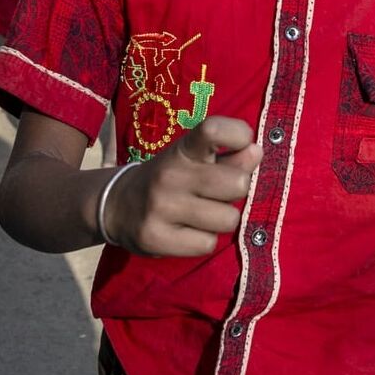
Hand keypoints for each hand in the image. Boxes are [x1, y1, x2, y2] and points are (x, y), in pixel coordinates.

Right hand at [102, 116, 261, 256]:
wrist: (117, 206)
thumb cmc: (171, 178)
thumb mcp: (195, 160)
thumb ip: (229, 158)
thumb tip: (257, 152)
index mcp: (183, 149)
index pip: (214, 130)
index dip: (239, 135)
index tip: (243, 145)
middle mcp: (170, 174)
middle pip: (237, 184)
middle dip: (237, 190)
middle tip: (218, 192)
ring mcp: (160, 206)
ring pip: (227, 219)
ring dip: (222, 219)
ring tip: (204, 214)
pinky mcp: (155, 238)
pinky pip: (207, 244)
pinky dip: (204, 240)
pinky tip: (188, 232)